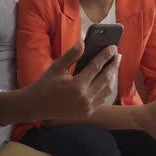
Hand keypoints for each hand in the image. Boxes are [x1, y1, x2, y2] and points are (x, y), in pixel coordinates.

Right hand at [0, 41, 116, 125]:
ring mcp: (87, 107)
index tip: (113, 47)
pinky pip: (102, 99)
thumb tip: (83, 42)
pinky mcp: (87, 112)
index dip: (106, 55)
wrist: (37, 105)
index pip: (96, 66)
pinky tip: (107, 79)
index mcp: (77, 85)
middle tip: (118, 55)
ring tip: (114, 66)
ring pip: (107, 90)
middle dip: (113, 65)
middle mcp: (85, 98)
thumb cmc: (46, 84)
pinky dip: (107, 88)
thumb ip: (72, 55)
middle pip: (106, 78)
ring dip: (112, 77)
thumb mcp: (57, 67)